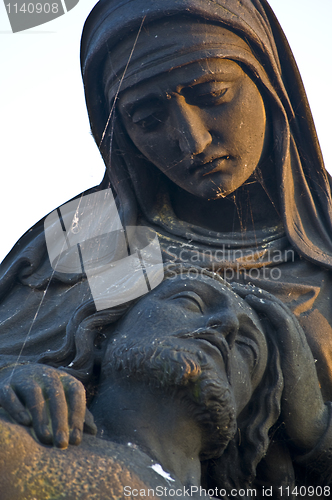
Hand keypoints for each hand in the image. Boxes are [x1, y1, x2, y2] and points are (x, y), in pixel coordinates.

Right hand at [0, 363, 95, 448]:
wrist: (13, 375)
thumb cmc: (45, 393)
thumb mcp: (63, 398)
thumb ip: (77, 413)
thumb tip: (94, 431)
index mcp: (63, 379)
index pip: (76, 393)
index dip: (78, 415)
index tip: (77, 439)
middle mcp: (46, 375)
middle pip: (56, 396)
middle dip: (60, 421)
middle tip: (62, 444)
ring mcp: (25, 378)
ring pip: (34, 394)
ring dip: (41, 417)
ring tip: (45, 438)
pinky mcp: (6, 385)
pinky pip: (10, 394)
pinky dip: (17, 407)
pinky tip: (24, 423)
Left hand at [232, 283, 328, 450]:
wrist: (310, 421)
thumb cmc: (287, 403)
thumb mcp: (273, 376)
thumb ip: (261, 361)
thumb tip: (237, 356)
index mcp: (288, 344)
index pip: (271, 315)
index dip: (255, 301)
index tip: (235, 293)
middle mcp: (293, 339)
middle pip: (273, 307)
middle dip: (254, 293)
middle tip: (233, 283)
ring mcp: (296, 343)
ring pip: (278, 310)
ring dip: (259, 294)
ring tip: (241, 285)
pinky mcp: (294, 350)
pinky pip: (283, 322)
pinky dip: (270, 308)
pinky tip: (255, 299)